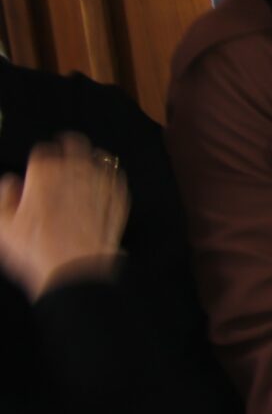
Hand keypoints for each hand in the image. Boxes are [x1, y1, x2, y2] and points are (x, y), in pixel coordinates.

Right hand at [0, 135, 127, 300]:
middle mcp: (76, 171)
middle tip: (64, 151)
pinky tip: (103, 185)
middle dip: (68, 146)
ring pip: (100, 158)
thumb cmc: (37, 249)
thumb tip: (10, 183)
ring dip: (91, 159)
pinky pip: (116, 178)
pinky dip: (110, 179)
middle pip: (75, 144)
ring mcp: (101, 182)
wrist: (76, 269)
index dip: (40, 157)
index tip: (39, 164)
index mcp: (45, 173)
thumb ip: (4, 197)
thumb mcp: (3, 226)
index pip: (42, 151)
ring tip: (85, 165)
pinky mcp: (119, 197)